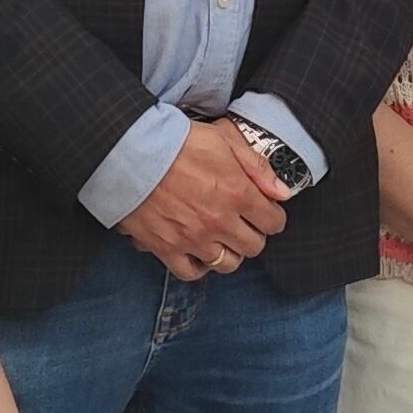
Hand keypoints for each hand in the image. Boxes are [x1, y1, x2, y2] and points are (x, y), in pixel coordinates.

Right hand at [122, 124, 286, 281]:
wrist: (130, 152)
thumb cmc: (175, 141)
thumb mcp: (223, 140)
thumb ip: (257, 167)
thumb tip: (282, 191)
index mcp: (238, 194)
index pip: (274, 222)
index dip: (273, 216)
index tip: (264, 210)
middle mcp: (220, 222)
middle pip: (254, 246)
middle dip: (254, 234)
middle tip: (243, 222)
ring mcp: (194, 239)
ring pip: (227, 263)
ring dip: (230, 252)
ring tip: (222, 238)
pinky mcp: (167, 248)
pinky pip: (191, 272)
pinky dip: (199, 266)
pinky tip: (199, 253)